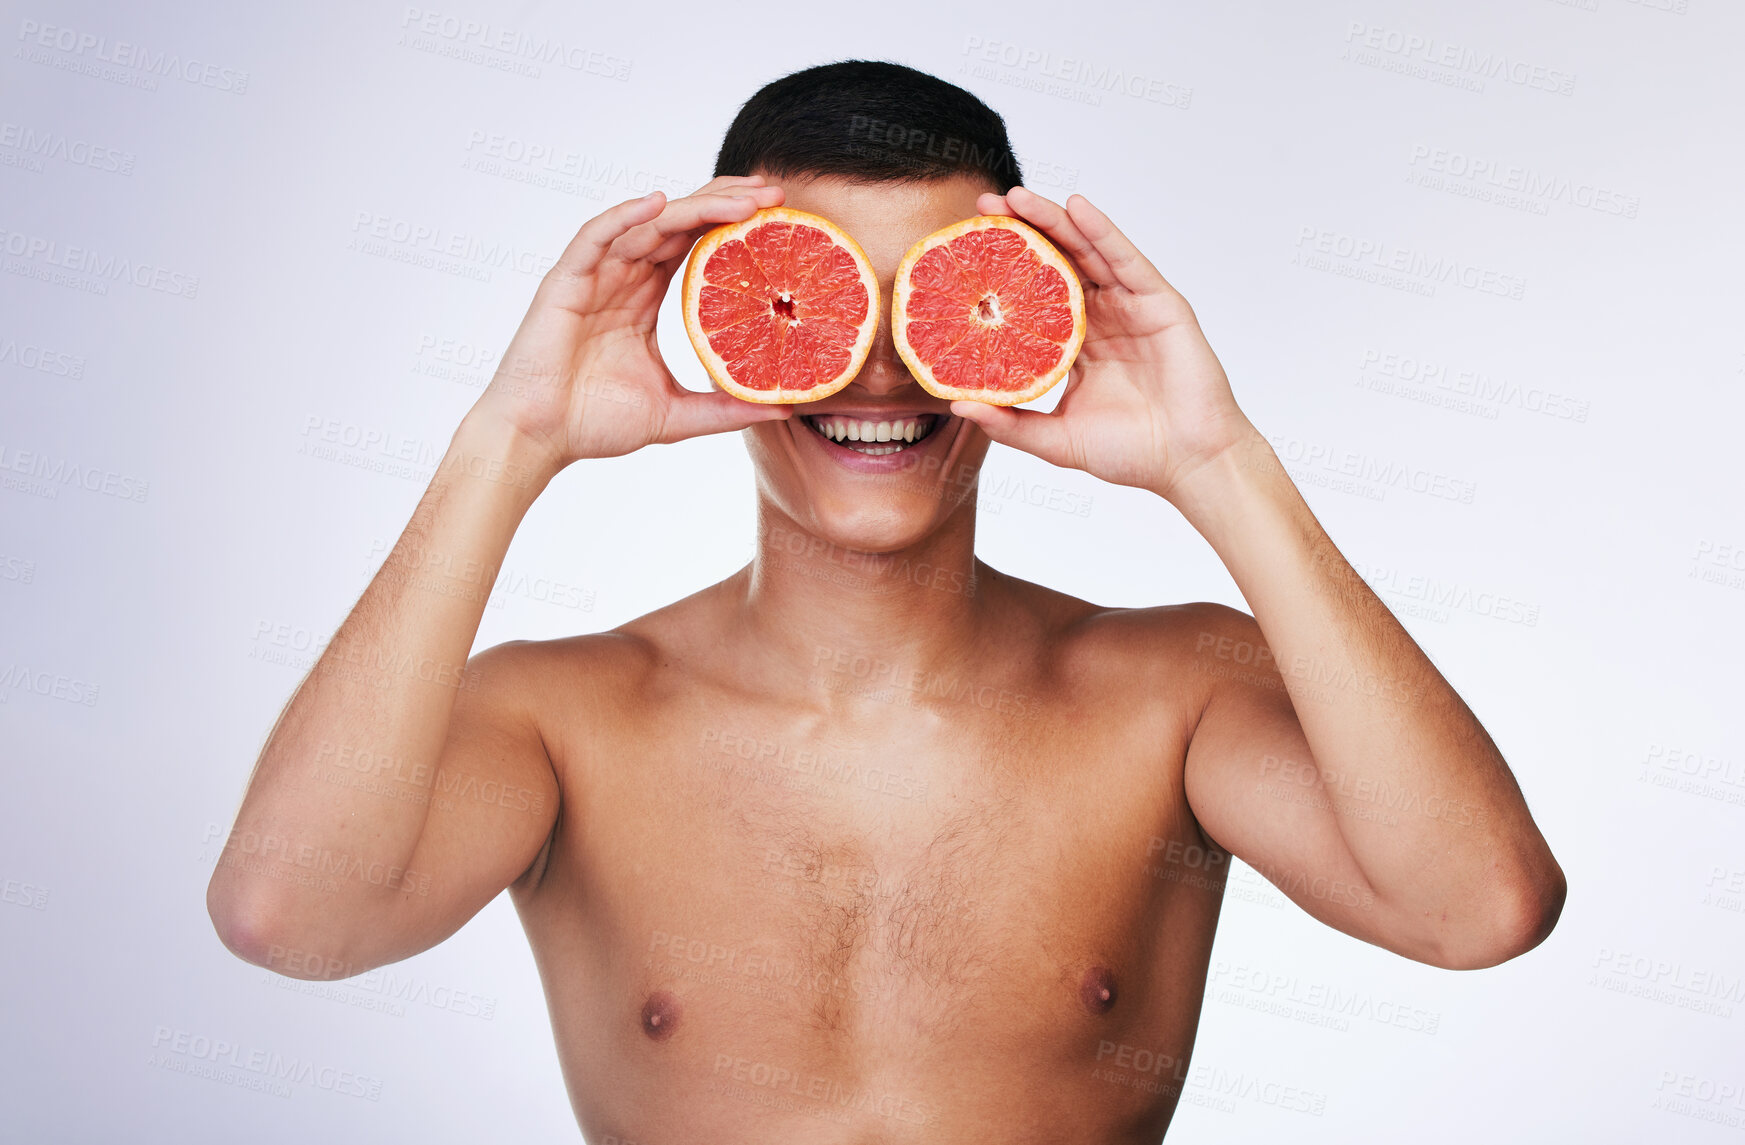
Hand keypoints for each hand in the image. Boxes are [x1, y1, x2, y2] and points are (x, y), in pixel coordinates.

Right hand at [469, 176, 793, 474]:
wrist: (538, 439)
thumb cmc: (594, 423)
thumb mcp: (676, 415)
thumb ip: (726, 408)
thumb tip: (786, 409)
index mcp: (645, 297)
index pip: (695, 244)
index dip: (733, 225)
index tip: (778, 216)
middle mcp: (623, 277)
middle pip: (680, 223)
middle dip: (726, 203)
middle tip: (774, 195)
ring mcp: (595, 276)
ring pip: (649, 225)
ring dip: (696, 207)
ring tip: (743, 200)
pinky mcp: (566, 282)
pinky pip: (596, 238)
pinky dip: (624, 217)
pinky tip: (657, 205)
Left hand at [948, 186, 1258, 501]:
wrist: (1187, 464)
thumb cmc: (1131, 453)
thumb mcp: (1055, 439)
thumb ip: (1010, 424)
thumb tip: (958, 406)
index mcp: (1075, 344)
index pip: (1034, 295)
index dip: (1004, 270)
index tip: (966, 249)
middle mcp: (1102, 318)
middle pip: (1057, 262)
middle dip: (1022, 231)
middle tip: (984, 203)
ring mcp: (1131, 307)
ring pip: (1088, 252)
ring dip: (1055, 220)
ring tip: (1018, 196)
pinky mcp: (1160, 303)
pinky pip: (1127, 260)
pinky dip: (1103, 231)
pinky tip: (1078, 208)